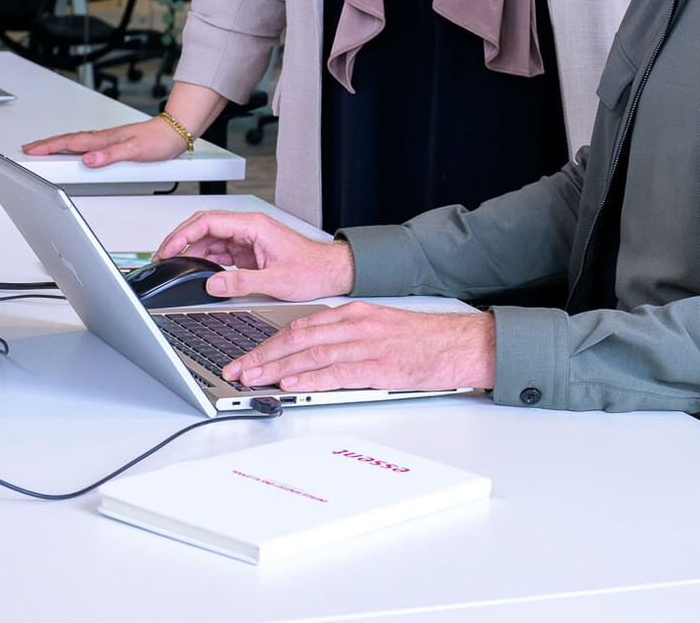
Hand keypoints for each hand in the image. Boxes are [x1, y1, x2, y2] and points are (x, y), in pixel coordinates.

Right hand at [22, 117, 185, 166]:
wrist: (175, 132)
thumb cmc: (159, 140)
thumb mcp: (135, 151)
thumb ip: (111, 156)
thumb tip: (88, 160)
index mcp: (104, 139)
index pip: (71, 143)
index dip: (49, 147)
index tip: (31, 151)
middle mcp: (104, 138)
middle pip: (68, 141)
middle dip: (46, 144)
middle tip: (28, 148)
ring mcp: (108, 140)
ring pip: (77, 142)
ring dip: (58, 145)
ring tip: (43, 149)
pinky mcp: (114, 143)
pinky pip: (87, 144)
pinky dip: (74, 147)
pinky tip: (73, 151)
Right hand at [155, 211, 354, 302]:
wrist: (331, 271)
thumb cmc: (313, 270)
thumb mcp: (277, 280)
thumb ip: (243, 283)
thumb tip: (213, 284)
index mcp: (254, 226)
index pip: (209, 222)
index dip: (183, 234)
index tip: (168, 249)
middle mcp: (249, 228)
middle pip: (204, 227)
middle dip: (180, 240)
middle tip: (162, 258)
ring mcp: (248, 239)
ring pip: (209, 239)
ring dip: (190, 251)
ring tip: (173, 266)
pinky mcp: (248, 251)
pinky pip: (219, 251)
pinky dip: (203, 259)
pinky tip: (194, 270)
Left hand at [225, 302, 496, 392]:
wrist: (462, 343)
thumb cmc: (425, 340)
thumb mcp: (381, 327)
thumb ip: (347, 337)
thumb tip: (313, 357)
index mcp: (355, 313)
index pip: (300, 326)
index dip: (269, 342)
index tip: (248, 356)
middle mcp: (356, 324)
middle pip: (297, 338)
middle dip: (262, 356)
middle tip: (237, 371)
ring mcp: (367, 344)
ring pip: (310, 355)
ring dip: (276, 370)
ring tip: (252, 381)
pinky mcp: (379, 366)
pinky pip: (336, 373)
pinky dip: (309, 380)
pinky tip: (291, 386)